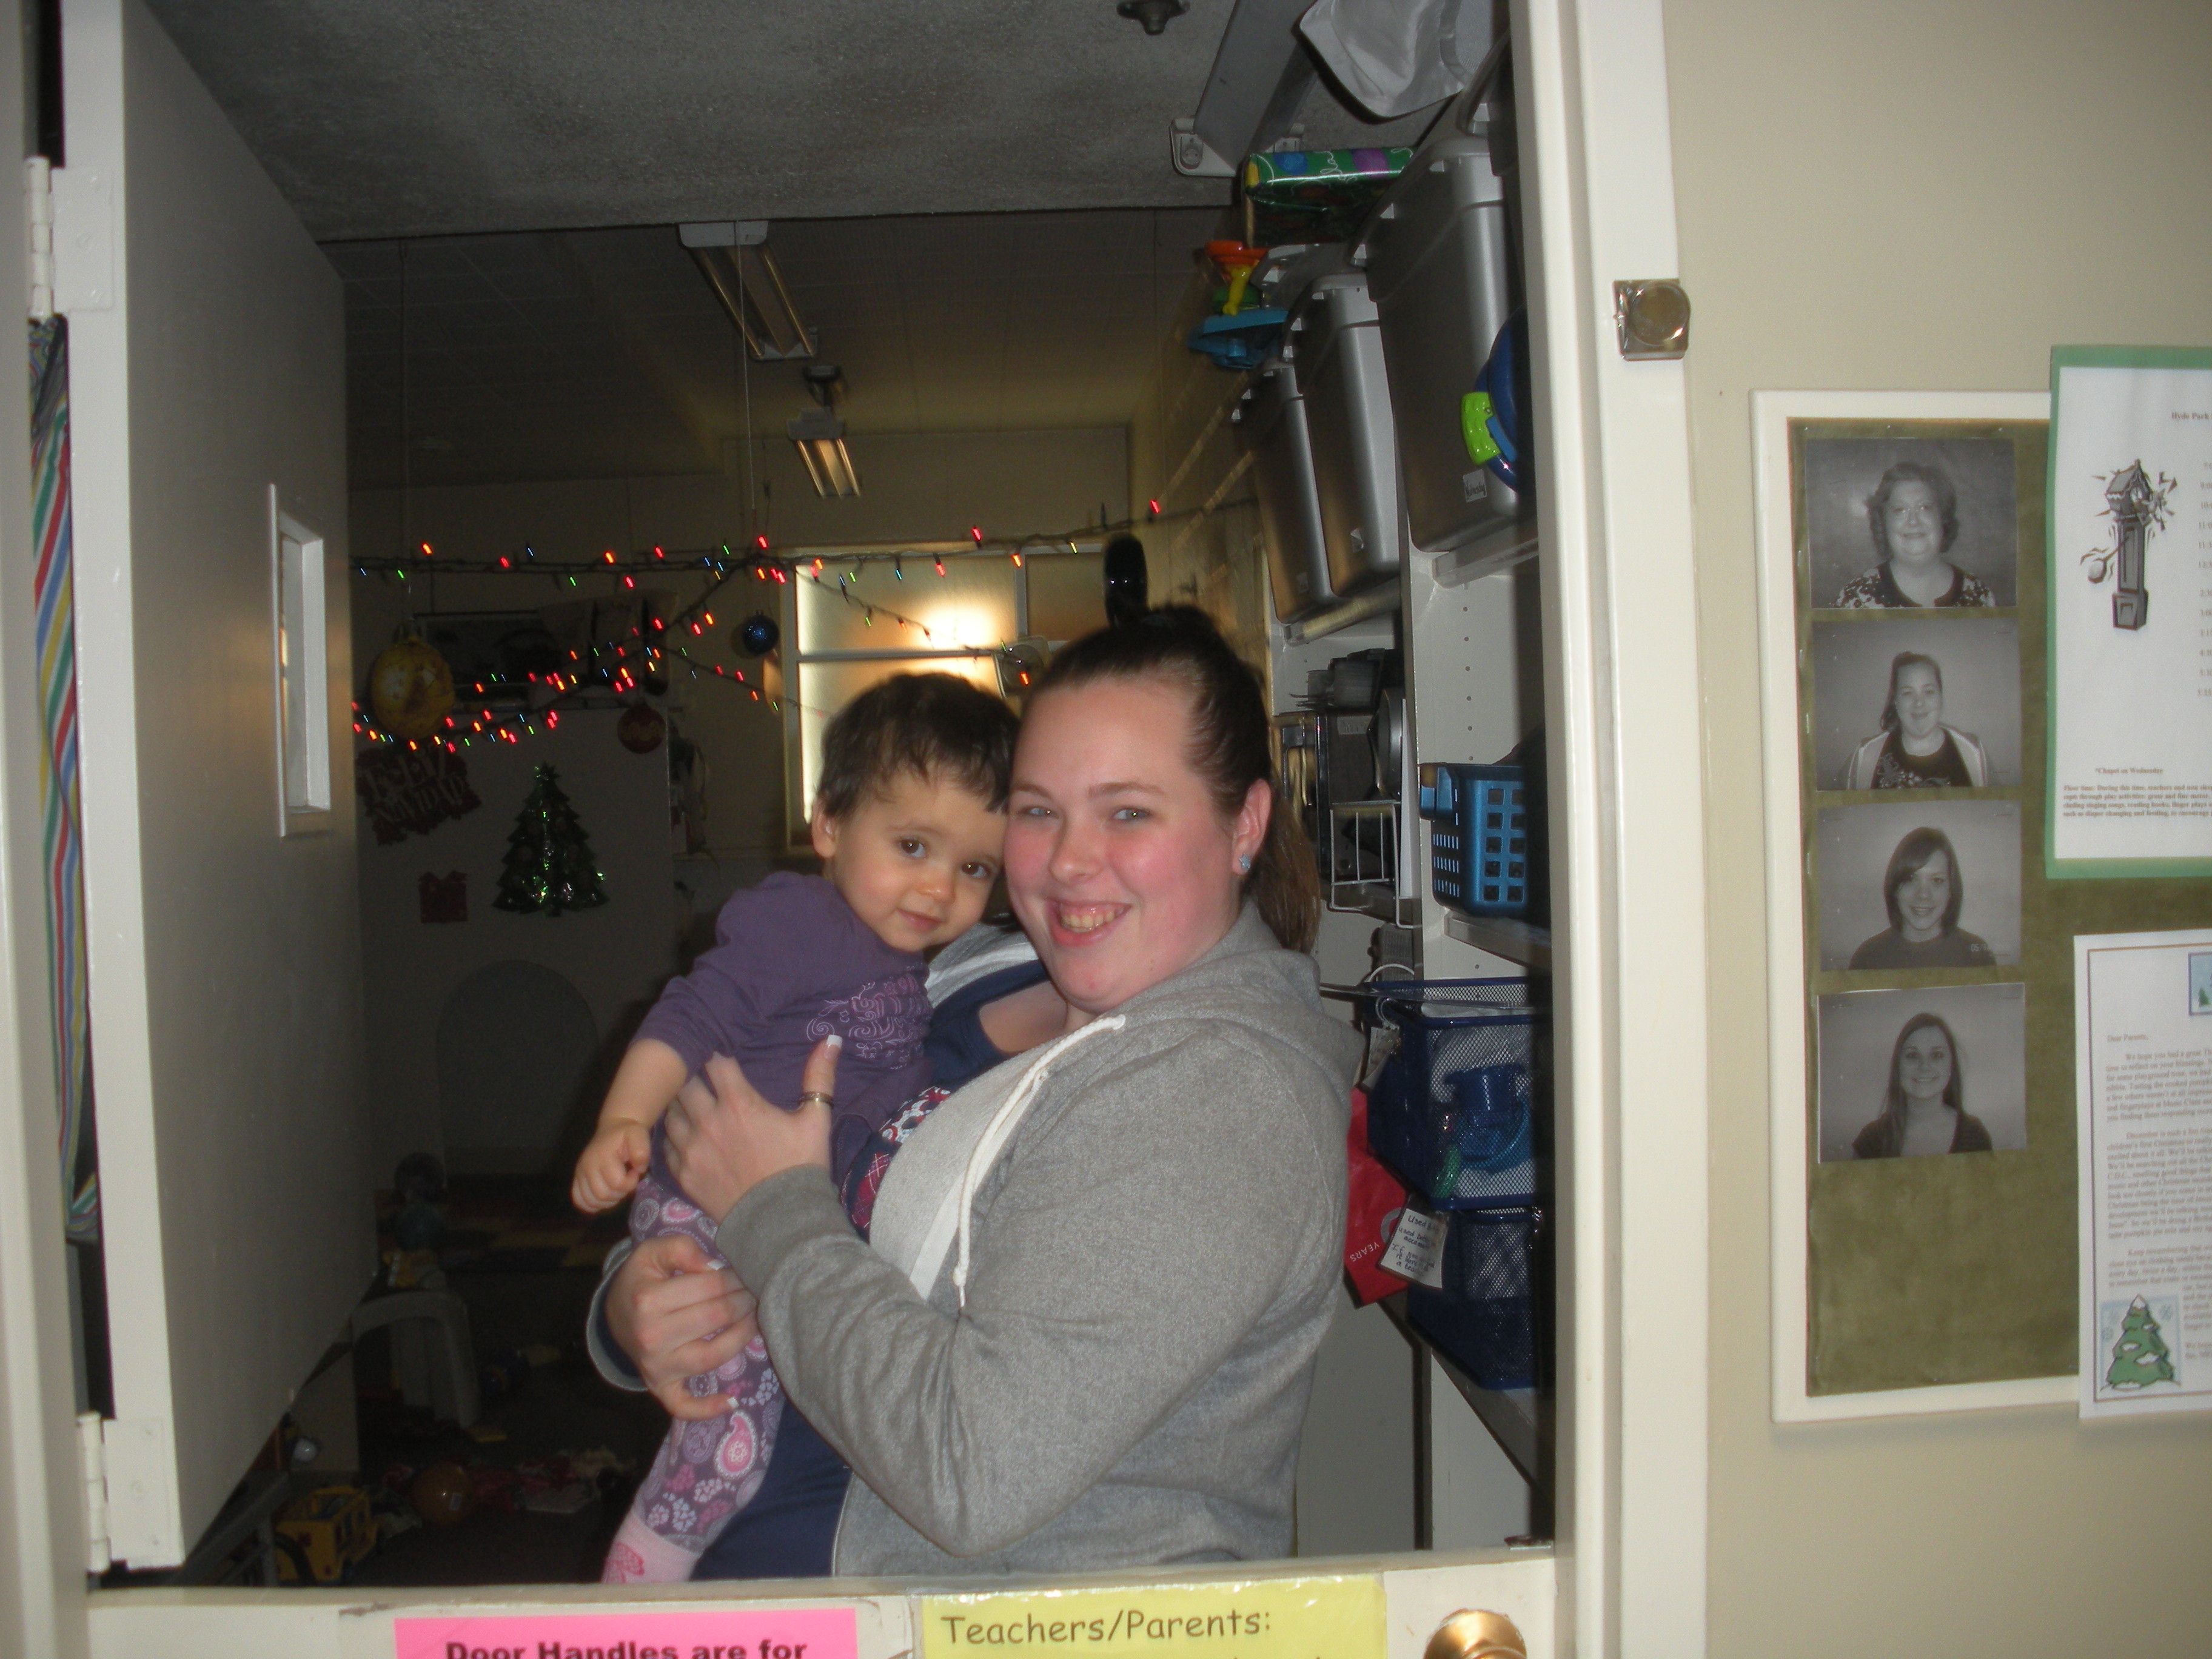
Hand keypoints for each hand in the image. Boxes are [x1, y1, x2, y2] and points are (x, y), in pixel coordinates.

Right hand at [571, 1119, 651, 1212]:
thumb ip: (641, 1150)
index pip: (616, 1183)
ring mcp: (579, 1174)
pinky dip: (593, 1204)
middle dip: (620, 1193)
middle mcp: (586, 1166)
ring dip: (608, 1201)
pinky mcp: (577, 1179)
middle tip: (626, 1181)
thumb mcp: (638, 1134)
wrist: (613, 1129)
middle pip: (602, 1195)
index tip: (635, 1173)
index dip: (630, 1183)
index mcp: (602, 1156)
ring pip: (591, 1201)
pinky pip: (580, 1201)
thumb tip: (639, 1169)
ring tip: (617, 1187)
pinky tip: (605, 1196)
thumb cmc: (626, 1133)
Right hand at [606, 1233, 760, 1420]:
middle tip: (755, 1292)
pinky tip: (732, 1401)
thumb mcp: (652, 1251)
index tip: (746, 1272)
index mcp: (648, 1300)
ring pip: (711, 1357)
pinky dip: (706, 1409)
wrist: (616, 1313)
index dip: (734, 1278)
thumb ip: (681, 1248)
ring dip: (741, 1337)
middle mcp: (651, 1337)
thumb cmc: (641, 1279)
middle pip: (714, 1319)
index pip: (709, 1287)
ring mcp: (655, 1367)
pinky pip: (682, 1405)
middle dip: (743, 1301)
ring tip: (755, 1319)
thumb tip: (713, 1266)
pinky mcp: (660, 1387)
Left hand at [662, 1038, 838, 1223]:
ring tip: (688, 1104)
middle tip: (699, 1077)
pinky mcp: (683, 1175)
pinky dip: (672, 1137)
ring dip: (678, 1105)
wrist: (781, 1223)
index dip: (716, 1054)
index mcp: (738, 1103)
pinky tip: (683, 1135)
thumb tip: (831, 1039)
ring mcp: (691, 1149)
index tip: (719, 1055)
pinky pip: (666, 1147)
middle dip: (691, 1076)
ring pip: (669, 1113)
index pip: (714, 1061)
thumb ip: (819, 1076)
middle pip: (684, 1083)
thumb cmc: (800, 1167)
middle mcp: (707, 1121)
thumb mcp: (816, 1119)